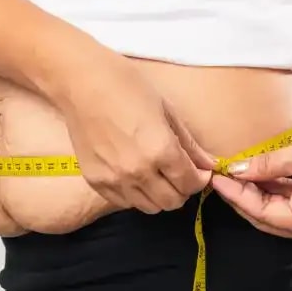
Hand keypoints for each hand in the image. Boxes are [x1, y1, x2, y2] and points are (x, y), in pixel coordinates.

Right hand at [56, 58, 216, 214]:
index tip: (198, 170)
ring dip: (158, 195)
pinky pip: (123, 202)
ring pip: (149, 207)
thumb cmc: (127, 86)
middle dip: (182, 189)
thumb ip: (188, 143)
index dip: (200, 179)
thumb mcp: (166, 110)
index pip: (190, 184)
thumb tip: (210, 164)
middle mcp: (138, 172)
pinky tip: (134, 175)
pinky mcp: (95, 181)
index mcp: (160, 151)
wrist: (81, 83)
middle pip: (172, 202)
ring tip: (156, 175)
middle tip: (178, 172)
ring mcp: (114, 179)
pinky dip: (134, 194)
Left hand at [210, 123, 291, 242]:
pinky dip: (273, 187)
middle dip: (243, 195)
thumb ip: (267, 164)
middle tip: (221, 174)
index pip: (263, 214)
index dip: (237, 195)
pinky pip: (290, 199)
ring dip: (257, 190)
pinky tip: (256, 171)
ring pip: (277, 208)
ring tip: (234, 170)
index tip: (217, 178)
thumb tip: (236, 169)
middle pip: (268, 216)